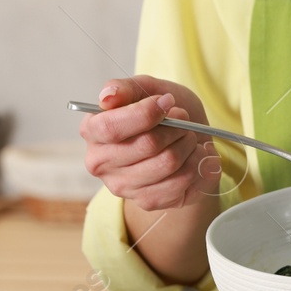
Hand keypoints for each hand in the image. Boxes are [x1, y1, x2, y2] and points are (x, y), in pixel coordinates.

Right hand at [79, 75, 221, 211]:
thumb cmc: (161, 114)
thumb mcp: (146, 89)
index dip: (146, 113)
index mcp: (93, 131)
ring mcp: (122, 186)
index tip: (167, 102)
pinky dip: (198, 165)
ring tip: (190, 137)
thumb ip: (125, 88)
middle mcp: (100, 163)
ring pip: (168, 164)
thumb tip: (107, 96)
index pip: (112, 127)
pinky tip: (197, 155)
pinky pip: (181, 183)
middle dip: (175, 128)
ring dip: (189, 145)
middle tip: (184, 120)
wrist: (184, 141)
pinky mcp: (147, 202)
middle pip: (147, 145)